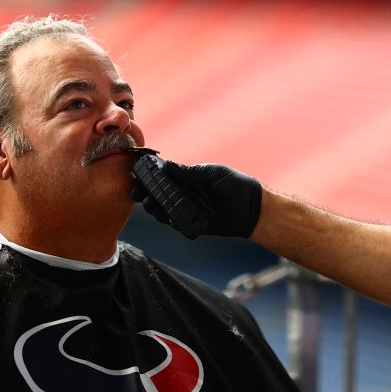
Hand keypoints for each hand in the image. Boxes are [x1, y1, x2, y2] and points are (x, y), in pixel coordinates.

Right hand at [132, 157, 260, 238]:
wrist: (252, 208)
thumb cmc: (235, 184)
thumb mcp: (212, 173)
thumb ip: (190, 172)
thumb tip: (167, 165)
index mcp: (188, 180)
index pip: (164, 178)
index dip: (150, 178)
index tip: (138, 175)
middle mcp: (186, 196)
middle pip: (160, 196)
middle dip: (146, 195)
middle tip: (138, 192)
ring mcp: (189, 211)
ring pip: (164, 211)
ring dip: (154, 208)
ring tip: (149, 204)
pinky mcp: (193, 225)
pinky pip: (177, 224)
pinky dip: (169, 221)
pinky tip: (163, 217)